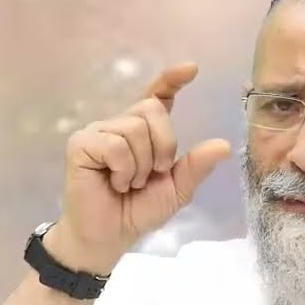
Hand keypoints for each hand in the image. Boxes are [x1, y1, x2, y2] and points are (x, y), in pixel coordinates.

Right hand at [52, 61, 231, 273]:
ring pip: (134, 128)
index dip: (172, 79)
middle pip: (152, 110)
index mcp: (144, 132)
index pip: (158, 96)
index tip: (191, 69)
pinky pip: (114, 144)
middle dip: (162, 146)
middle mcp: (120, 125)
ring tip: (128, 183)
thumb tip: (223, 146)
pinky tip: (113, 183)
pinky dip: (122, 169)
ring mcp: (99, 132)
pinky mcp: (81, 144)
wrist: (110, 236)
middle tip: (151, 175)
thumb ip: (195, 166)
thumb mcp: (176, 190)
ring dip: (140, 165)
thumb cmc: (139, 211)